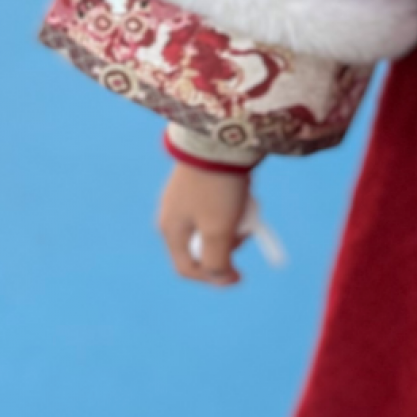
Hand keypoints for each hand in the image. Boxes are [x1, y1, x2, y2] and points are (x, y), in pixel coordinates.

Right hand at [157, 159, 251, 284]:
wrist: (219, 137)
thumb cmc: (217, 187)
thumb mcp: (219, 231)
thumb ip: (217, 262)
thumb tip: (221, 278)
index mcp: (171, 230)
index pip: (188, 268)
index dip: (214, 278)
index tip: (241, 275)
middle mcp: (172, 215)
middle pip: (201, 248)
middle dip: (226, 247)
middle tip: (246, 232)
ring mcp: (184, 198)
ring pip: (211, 227)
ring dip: (231, 226)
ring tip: (246, 208)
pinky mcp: (199, 184)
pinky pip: (217, 208)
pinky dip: (232, 208)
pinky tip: (242, 193)